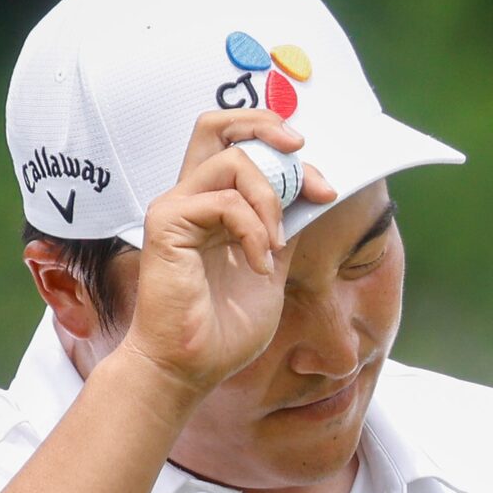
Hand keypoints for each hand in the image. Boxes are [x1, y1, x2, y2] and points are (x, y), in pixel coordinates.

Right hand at [116, 108, 337, 398]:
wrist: (190, 368)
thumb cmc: (222, 330)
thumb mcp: (271, 267)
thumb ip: (283, 228)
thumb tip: (311, 192)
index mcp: (212, 206)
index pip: (245, 150)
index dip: (290, 158)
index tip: (325, 190)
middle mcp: (191, 198)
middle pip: (216, 125)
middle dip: (265, 126)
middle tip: (298, 150)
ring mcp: (176, 206)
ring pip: (232, 160)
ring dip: (270, 199)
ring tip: (275, 246)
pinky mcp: (167, 222)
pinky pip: (225, 200)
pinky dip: (253, 230)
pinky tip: (259, 264)